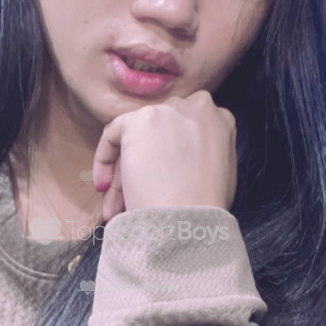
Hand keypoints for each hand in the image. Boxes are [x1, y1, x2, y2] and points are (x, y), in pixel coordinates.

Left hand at [91, 91, 236, 222]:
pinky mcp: (141, 119)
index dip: (169, 157)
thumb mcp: (220, 172)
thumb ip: (202, 155)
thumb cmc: (205, 208)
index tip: (159, 182)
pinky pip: (113, 134)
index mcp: (220, 120)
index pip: (185, 131)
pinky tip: (105, 187)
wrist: (188, 217)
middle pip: (160, 134)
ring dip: (123, 173)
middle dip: (145, 165)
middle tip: (132, 197)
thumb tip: (181, 161)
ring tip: (116, 206)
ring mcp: (168, 111)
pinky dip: (104, 158)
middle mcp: (197, 107)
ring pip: (136, 138)